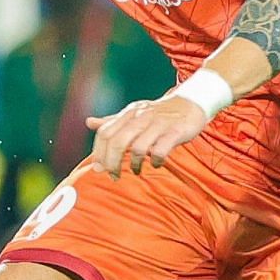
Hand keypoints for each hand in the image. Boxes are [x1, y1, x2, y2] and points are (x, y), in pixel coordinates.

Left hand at [86, 95, 208, 178]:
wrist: (191, 103)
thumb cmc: (159, 113)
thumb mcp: (134, 114)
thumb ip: (112, 121)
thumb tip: (88, 123)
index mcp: (129, 113)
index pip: (105, 133)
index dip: (99, 152)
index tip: (99, 168)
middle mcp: (141, 117)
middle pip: (117, 141)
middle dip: (112, 162)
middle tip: (113, 176)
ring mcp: (158, 124)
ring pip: (137, 147)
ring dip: (134, 164)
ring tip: (136, 170)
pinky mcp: (175, 131)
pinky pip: (160, 150)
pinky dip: (155, 161)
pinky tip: (156, 164)